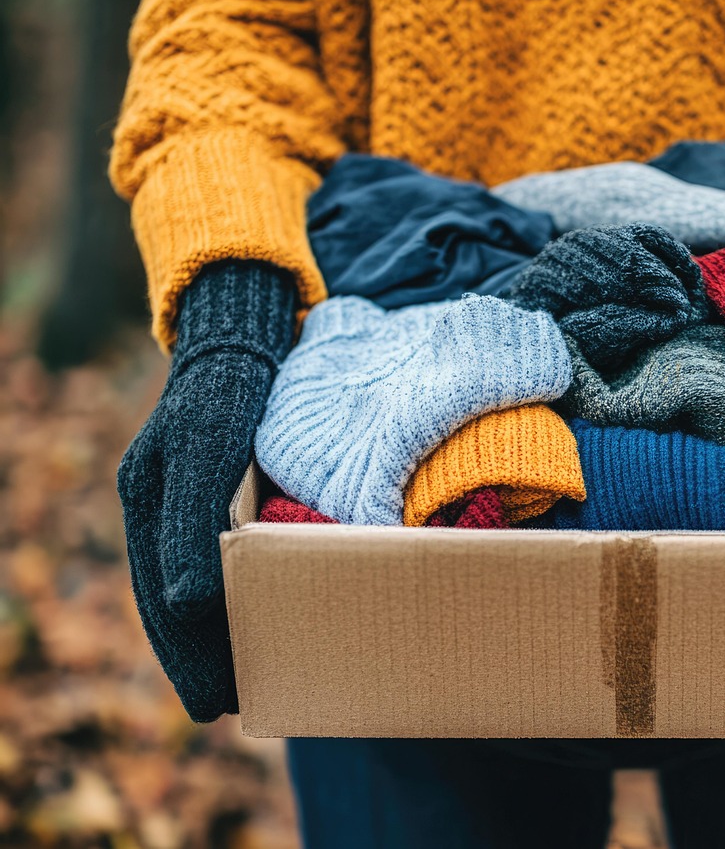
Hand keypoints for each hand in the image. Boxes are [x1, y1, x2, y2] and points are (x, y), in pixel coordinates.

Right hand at [118, 261, 296, 720]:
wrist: (248, 331)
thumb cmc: (228, 389)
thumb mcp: (206, 450)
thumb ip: (192, 525)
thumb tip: (195, 605)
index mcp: (149, 504)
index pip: (164, 600)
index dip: (187, 655)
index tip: (210, 704)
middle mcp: (164, 506)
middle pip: (176, 602)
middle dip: (200, 657)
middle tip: (228, 707)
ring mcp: (191, 495)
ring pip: (198, 584)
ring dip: (217, 633)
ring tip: (242, 679)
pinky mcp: (224, 484)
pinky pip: (222, 555)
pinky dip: (236, 592)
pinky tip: (260, 613)